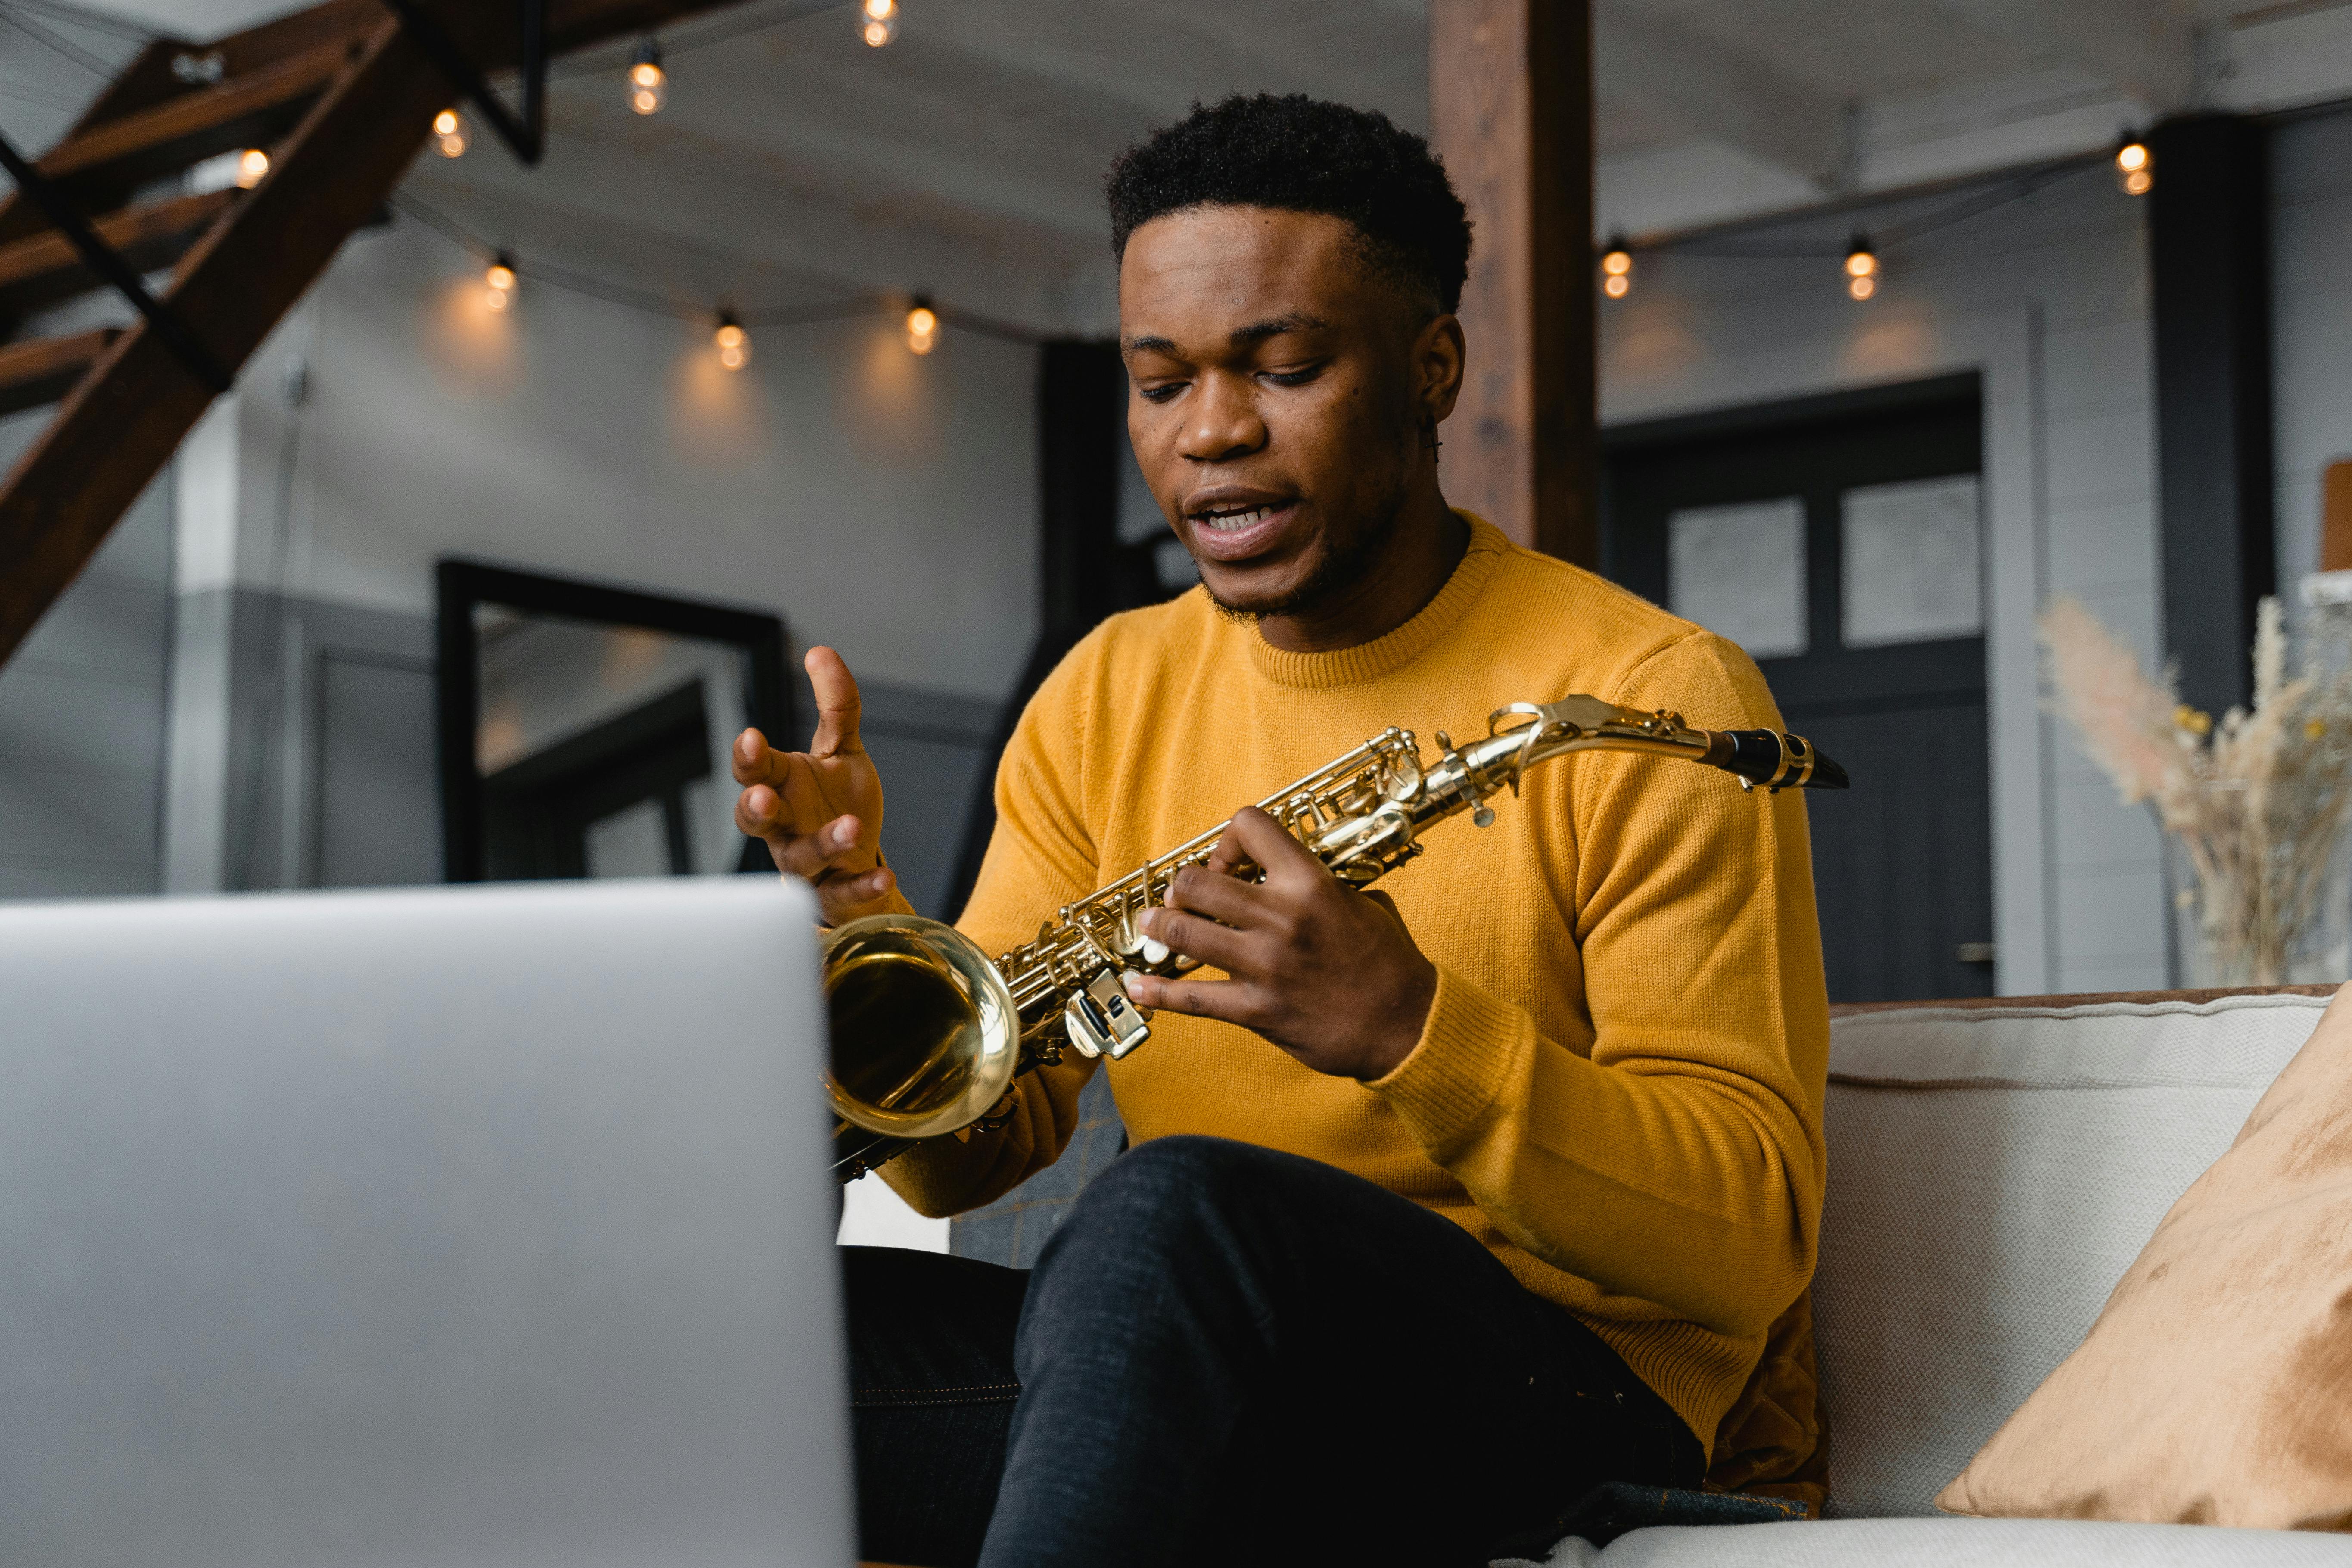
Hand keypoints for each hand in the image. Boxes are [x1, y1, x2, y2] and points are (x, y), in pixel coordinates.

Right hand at [734, 646, 897, 925]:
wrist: (860, 862)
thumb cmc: (838, 802)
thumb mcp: (842, 751)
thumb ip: (835, 707)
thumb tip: (820, 651)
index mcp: (781, 785)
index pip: (755, 769)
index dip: (749, 756)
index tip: (752, 736)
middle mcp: (784, 827)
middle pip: (756, 820)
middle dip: (755, 807)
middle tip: (762, 797)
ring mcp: (806, 864)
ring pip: (800, 860)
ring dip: (821, 843)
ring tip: (850, 826)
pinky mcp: (834, 895)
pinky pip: (842, 895)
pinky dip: (861, 887)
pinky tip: (886, 875)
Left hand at [1123, 807, 1436, 1079]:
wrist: (1405, 1025)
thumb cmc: (1387, 962)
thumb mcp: (1362, 901)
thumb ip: (1320, 882)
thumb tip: (1283, 871)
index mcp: (1310, 883)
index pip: (1250, 826)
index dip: (1228, 839)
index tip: (1229, 863)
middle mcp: (1282, 919)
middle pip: (1196, 882)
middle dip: (1181, 887)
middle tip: (1186, 899)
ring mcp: (1265, 966)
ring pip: (1183, 933)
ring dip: (1160, 926)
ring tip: (1155, 926)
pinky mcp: (1256, 1010)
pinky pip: (1192, 999)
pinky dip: (1158, 993)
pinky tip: (1138, 986)